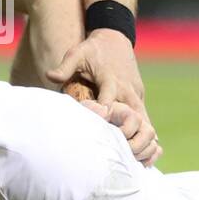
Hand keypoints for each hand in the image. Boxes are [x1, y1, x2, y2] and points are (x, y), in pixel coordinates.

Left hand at [47, 29, 157, 165]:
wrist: (116, 38)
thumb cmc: (93, 49)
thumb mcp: (78, 52)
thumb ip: (65, 66)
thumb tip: (50, 76)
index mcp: (111, 80)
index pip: (109, 101)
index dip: (104, 115)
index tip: (97, 130)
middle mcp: (127, 90)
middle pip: (134, 117)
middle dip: (127, 135)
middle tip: (116, 153)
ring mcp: (137, 96)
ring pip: (146, 123)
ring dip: (141, 141)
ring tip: (132, 161)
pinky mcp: (140, 100)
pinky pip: (148, 123)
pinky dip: (148, 138)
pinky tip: (145, 157)